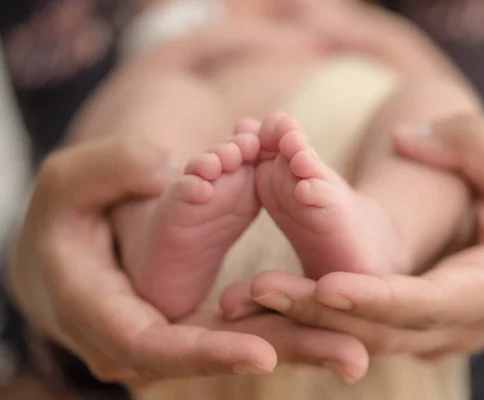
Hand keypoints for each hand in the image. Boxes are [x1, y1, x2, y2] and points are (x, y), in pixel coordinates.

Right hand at [6, 32, 367, 386]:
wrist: (69, 248)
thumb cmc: (62, 216)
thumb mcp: (69, 183)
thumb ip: (109, 171)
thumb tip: (164, 170)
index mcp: (105, 317)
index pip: (159, 348)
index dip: (211, 355)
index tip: (264, 355)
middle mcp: (147, 341)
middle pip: (220, 355)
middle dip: (286, 354)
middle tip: (352, 358)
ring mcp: (176, 333)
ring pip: (243, 344)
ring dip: (302, 344)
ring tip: (358, 350)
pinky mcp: (198, 318)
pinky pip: (247, 323)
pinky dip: (288, 321)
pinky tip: (336, 326)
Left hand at [221, 114, 483, 357]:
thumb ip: (469, 146)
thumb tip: (408, 137)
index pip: (424, 304)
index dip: (375, 298)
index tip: (325, 284)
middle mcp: (449, 326)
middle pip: (376, 329)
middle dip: (315, 313)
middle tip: (257, 290)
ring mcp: (421, 334)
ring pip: (354, 337)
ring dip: (298, 322)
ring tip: (240, 301)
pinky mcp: (399, 327)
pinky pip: (349, 328)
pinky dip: (306, 318)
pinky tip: (260, 303)